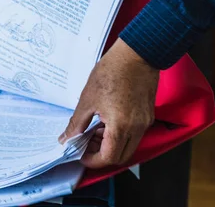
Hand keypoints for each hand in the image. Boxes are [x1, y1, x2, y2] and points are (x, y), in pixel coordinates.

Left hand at [59, 39, 158, 168]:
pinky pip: (134, 134)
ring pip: (128, 146)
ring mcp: (144, 122)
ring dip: (111, 145)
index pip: (108, 157)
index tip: (80, 153)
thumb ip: (76, 123)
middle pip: (120, 157)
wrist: (136, 54)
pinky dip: (120, 135)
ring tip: (95, 129)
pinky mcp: (147, 115)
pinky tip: (107, 120)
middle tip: (86, 143)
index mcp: (120, 125)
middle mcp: (136, 128)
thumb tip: (66, 139)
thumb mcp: (88, 99)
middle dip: (101, 154)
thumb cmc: (112, 71)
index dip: (91, 159)